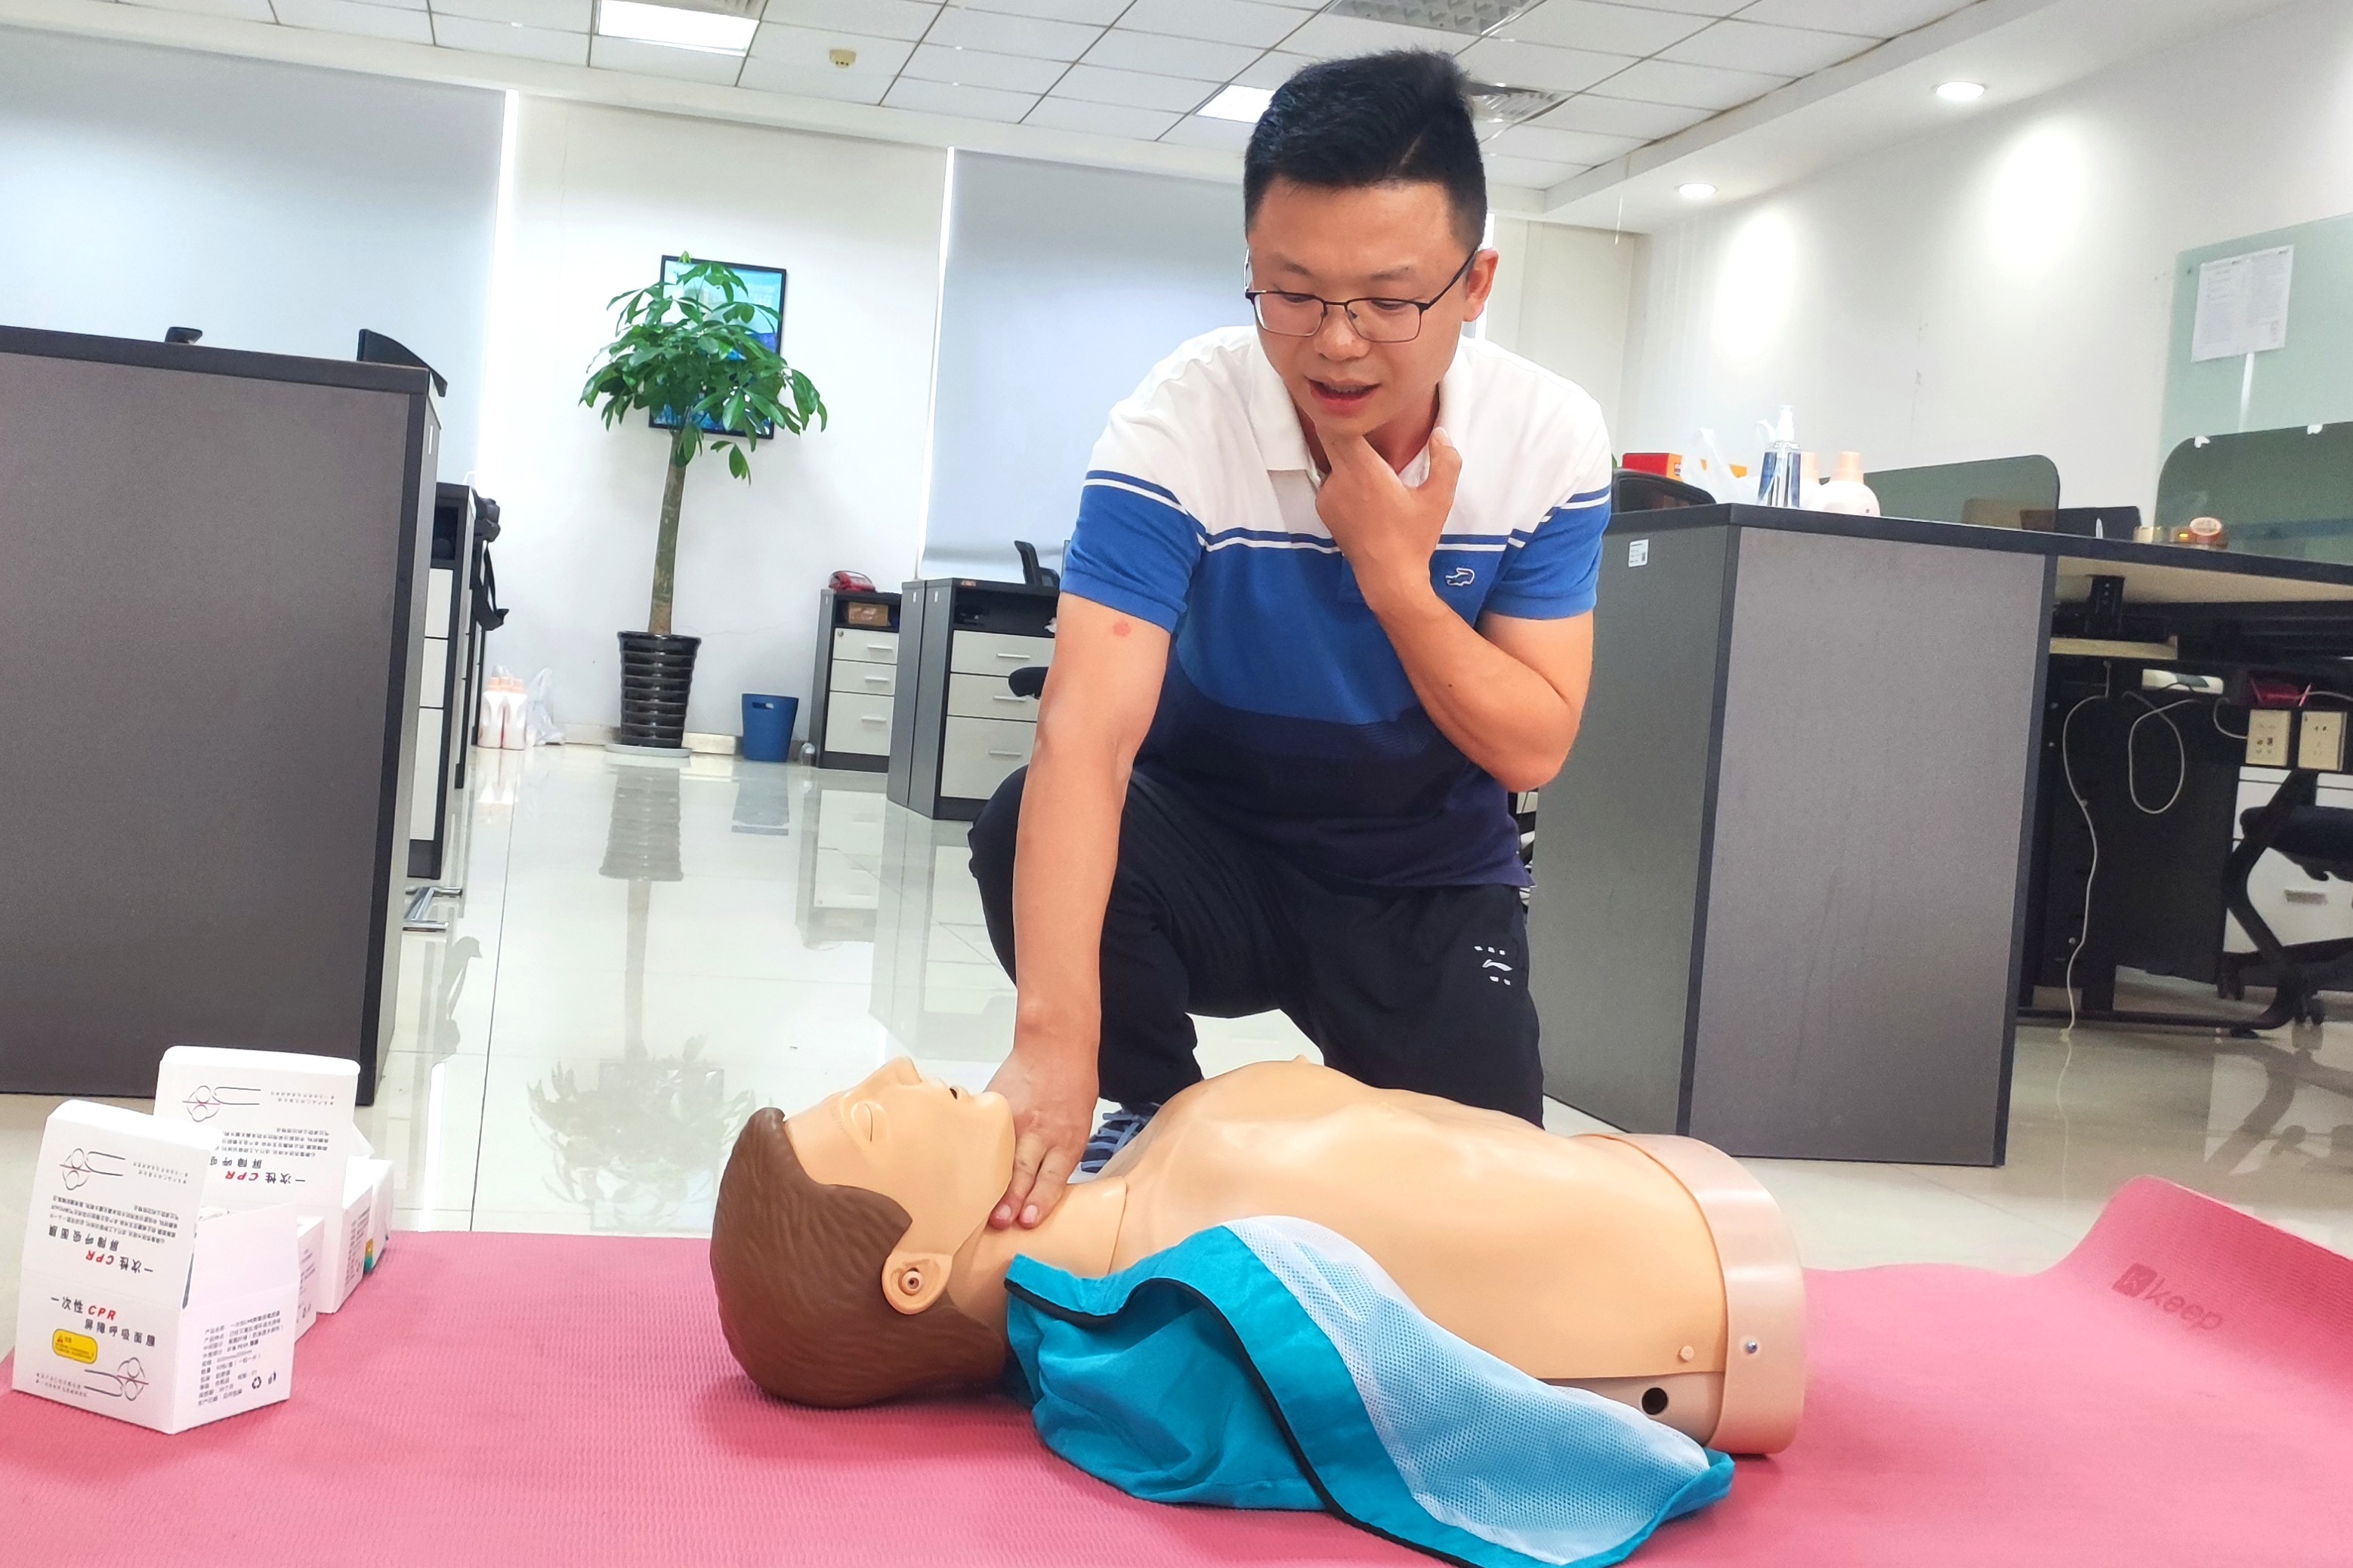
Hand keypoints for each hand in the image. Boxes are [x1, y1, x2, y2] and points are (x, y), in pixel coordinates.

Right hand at [983, 1038, 1098, 1228]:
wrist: (1055, 1046)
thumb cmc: (1071, 1088)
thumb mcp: (1078, 1126)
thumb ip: (1059, 1157)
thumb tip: (1036, 1192)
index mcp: (1067, 1138)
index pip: (1052, 1175)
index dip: (1040, 1199)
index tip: (1027, 1219)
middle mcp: (1039, 1130)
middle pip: (1024, 1168)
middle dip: (1011, 1196)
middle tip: (1000, 1220)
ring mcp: (1013, 1117)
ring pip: (999, 1154)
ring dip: (990, 1180)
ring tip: (977, 1203)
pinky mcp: (993, 1106)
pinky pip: (982, 1133)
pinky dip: (973, 1153)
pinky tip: (960, 1171)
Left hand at [1313, 426, 1461, 612]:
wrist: (1389, 579)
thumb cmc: (1414, 539)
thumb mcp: (1439, 499)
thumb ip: (1445, 461)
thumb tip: (1441, 433)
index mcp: (1363, 470)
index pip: (1337, 426)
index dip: (1340, 409)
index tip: (1352, 400)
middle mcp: (1339, 479)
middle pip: (1329, 438)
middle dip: (1343, 425)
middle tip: (1358, 415)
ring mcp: (1327, 496)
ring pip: (1334, 461)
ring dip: (1349, 458)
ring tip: (1373, 466)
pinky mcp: (1324, 510)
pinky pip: (1333, 482)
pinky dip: (1346, 479)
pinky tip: (1366, 493)